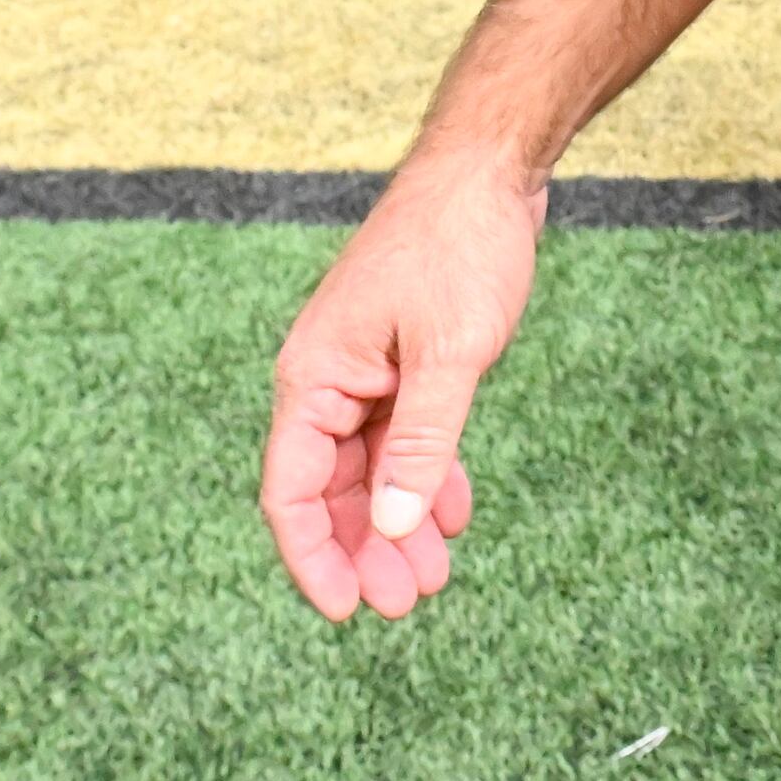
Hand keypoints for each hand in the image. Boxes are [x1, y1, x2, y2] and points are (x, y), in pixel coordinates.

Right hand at [263, 145, 542, 623]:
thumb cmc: (460, 246)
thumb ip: (423, 441)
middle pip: (332, 490)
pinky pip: (403, 436)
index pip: (291, 492)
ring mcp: (365, 371)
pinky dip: (425, 474)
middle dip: (366, 551)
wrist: (488, 169)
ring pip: (371, 469)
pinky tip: (451, 513)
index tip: (348, 611)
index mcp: (313, 379)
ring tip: (434, 580)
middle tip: (407, 606)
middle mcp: (327, 380)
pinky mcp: (403, 360)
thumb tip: (397, 527)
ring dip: (399, 523)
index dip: (315, 558)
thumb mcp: (451, 353)